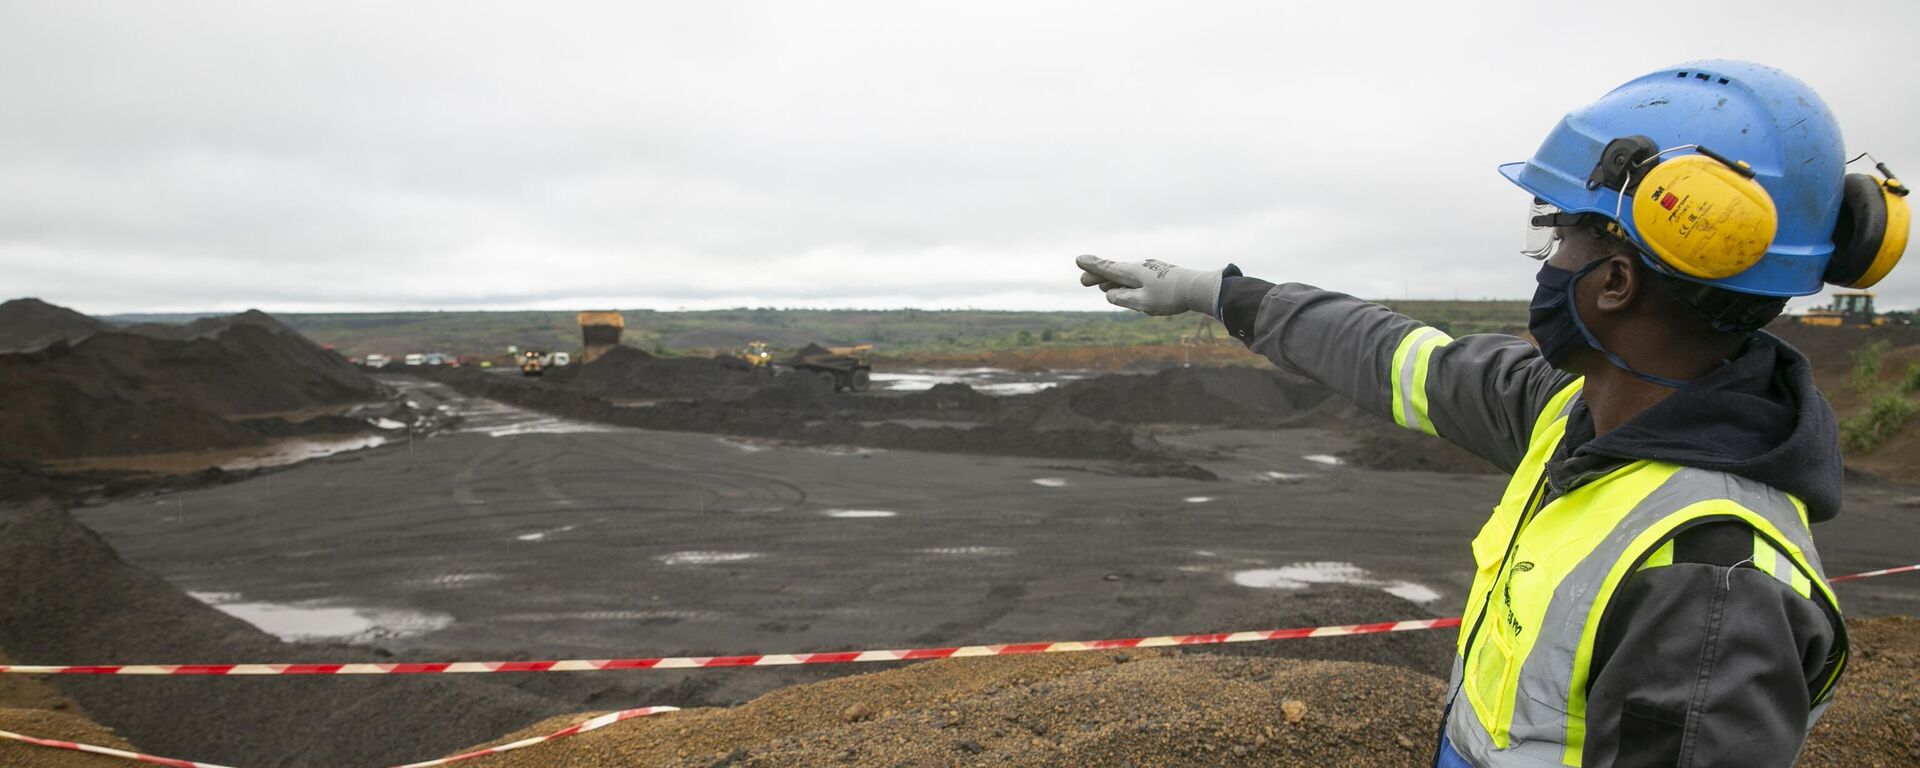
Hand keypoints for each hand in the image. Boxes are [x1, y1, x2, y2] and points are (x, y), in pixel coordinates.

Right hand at [1075, 255, 1232, 317]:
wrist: (1198, 288)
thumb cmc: (1170, 296)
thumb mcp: (1142, 302)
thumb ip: (1122, 299)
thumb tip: (1109, 294)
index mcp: (1133, 272)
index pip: (1107, 268)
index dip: (1092, 266)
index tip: (1078, 260)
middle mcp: (1140, 267)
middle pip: (1114, 272)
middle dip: (1099, 276)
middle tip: (1083, 281)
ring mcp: (1150, 270)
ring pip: (1126, 276)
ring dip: (1113, 282)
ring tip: (1102, 287)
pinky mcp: (1160, 276)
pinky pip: (1138, 280)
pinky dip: (1127, 284)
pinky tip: (1129, 290)